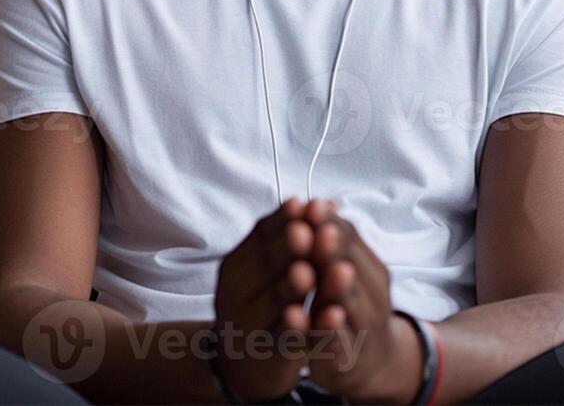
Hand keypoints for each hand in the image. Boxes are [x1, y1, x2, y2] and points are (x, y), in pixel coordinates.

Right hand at [213, 197, 316, 401]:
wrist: (245, 363)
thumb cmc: (261, 303)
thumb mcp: (265, 269)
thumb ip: (288, 237)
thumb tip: (324, 201)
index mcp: (236, 264)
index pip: (261, 235)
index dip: (285, 220)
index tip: (308, 204)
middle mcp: (235, 293)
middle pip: (265, 264)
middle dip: (289, 248)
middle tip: (308, 232)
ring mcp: (250, 325)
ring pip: (276, 301)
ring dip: (293, 286)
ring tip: (311, 272)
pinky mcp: (269, 354)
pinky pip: (288, 339)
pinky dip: (306, 328)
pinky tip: (329, 316)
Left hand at [302, 201, 422, 403]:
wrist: (372, 361)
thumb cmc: (349, 307)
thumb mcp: (342, 272)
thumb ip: (333, 242)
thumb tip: (323, 201)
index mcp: (368, 269)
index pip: (351, 239)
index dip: (331, 223)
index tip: (312, 205)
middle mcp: (372, 295)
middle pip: (353, 268)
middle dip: (335, 250)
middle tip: (321, 231)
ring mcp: (362, 327)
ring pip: (351, 304)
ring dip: (337, 288)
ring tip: (325, 271)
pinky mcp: (347, 358)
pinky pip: (336, 342)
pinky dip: (327, 330)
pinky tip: (315, 319)